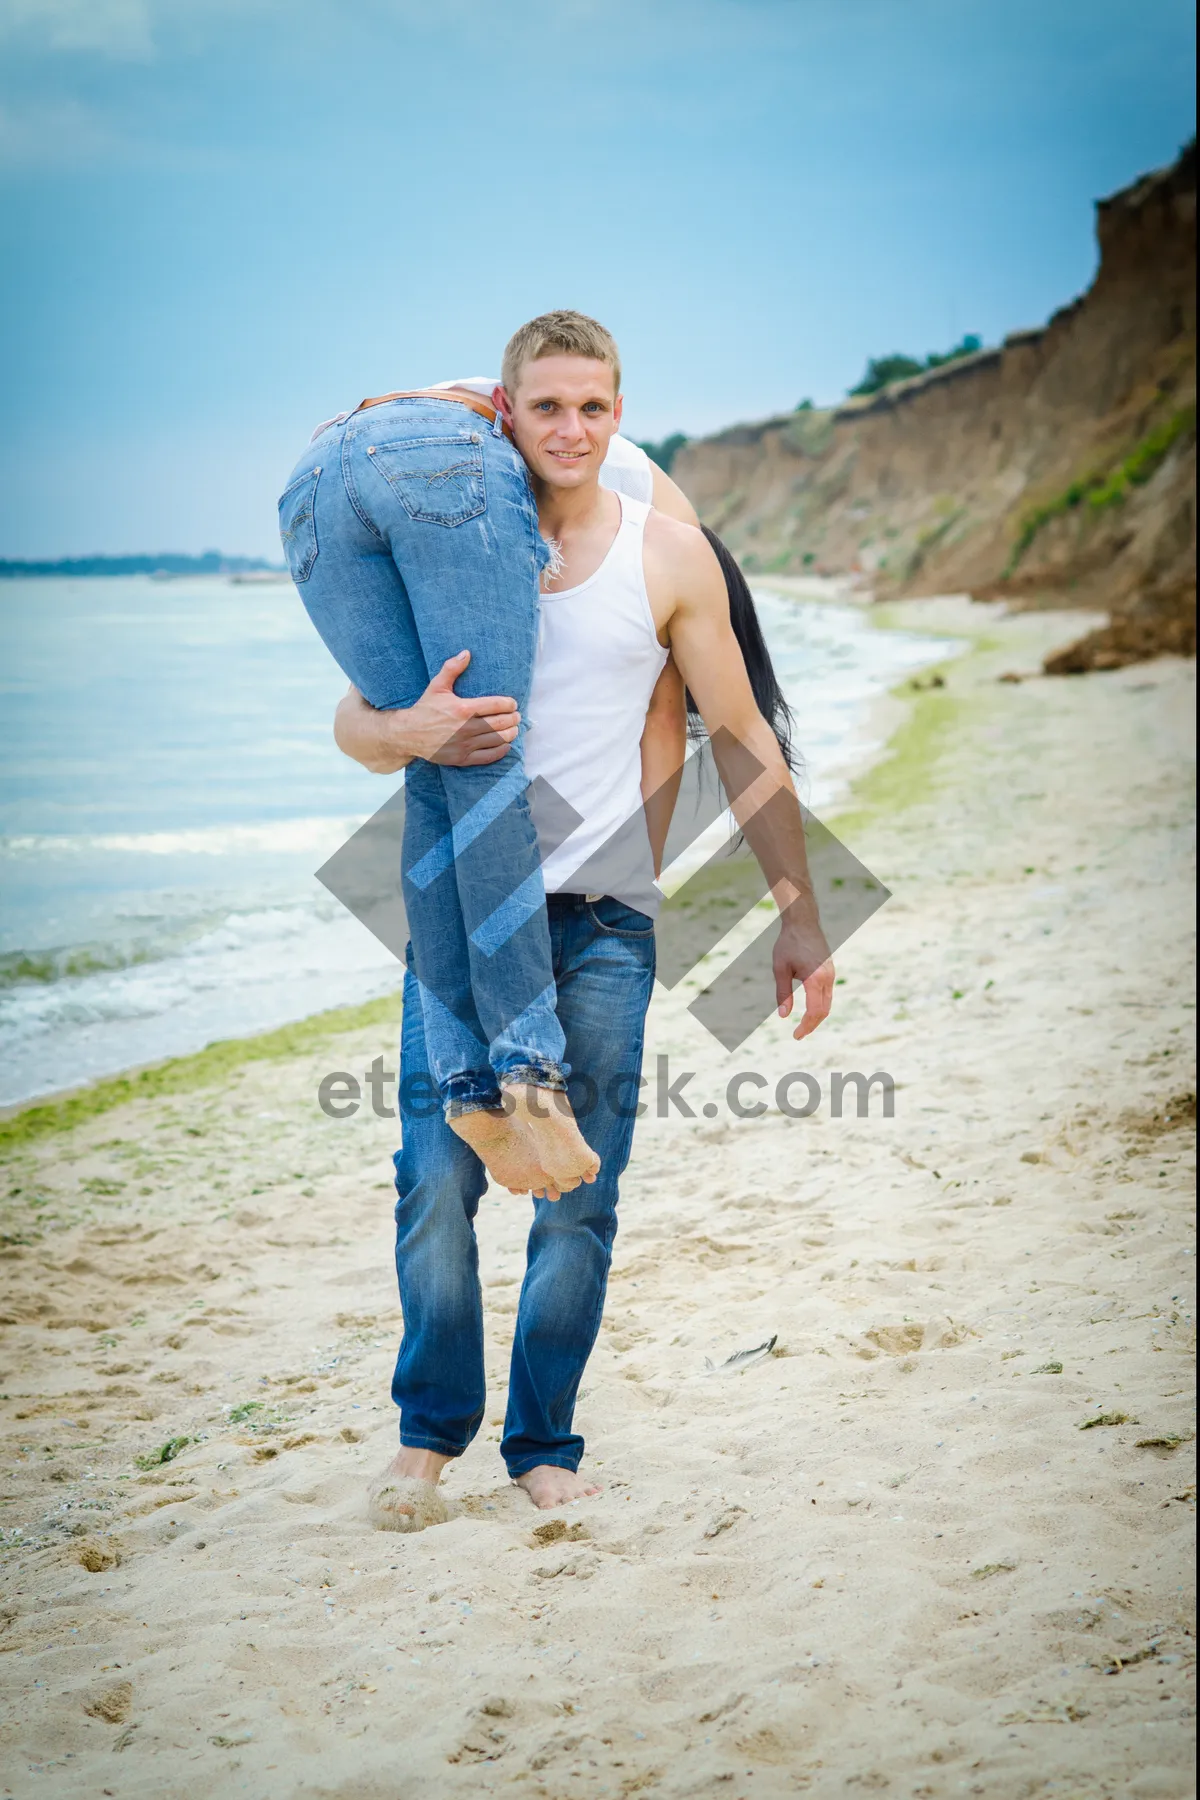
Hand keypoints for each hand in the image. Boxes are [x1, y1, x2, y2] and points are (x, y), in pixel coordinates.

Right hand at [392, 651, 519, 766]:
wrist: (408, 734)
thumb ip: (452, 669)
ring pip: (497, 739)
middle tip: (516, 716)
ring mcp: (465, 744)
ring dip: (510, 733)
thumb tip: (466, 653)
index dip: (509, 704)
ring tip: (514, 729)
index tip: (513, 704)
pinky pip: (488, 756)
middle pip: (500, 723)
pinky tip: (505, 745)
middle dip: (513, 719)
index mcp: (463, 708)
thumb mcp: (437, 686)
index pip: (496, 705)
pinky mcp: (462, 758)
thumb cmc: (425, 709)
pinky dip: (501, 750)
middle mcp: (466, 727)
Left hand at [773, 919, 834, 1042]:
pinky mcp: (830, 970)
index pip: (814, 1011)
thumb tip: (784, 1016)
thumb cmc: (788, 943)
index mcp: (815, 979)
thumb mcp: (780, 969)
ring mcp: (831, 973)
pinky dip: (820, 1005)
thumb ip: (783, 993)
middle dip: (812, 1025)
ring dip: (817, 1016)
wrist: (802, 921)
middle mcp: (827, 977)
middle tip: (798, 1035)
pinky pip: (828, 993)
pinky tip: (810, 1009)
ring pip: (828, 1003)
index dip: (806, 1026)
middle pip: (824, 1010)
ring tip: (804, 1025)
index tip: (796, 1036)